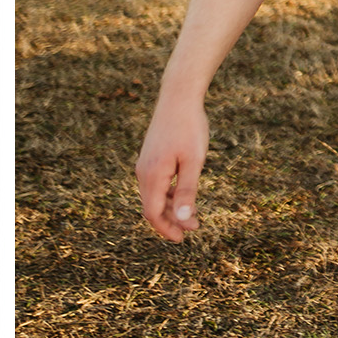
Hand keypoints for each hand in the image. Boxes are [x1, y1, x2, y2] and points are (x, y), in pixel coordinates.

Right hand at [135, 98, 208, 241]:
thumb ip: (187, 191)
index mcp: (152, 175)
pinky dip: (169, 194)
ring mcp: (145, 165)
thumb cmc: (189, 128)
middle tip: (194, 229)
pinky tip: (184, 196)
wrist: (178, 99)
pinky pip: (157, 184)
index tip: (182, 239)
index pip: (152, 212)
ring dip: (171, 209)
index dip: (165, 229)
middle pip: (152, 206)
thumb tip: (181, 220)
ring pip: (154, 196)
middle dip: (171, 221)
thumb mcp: (194, 162)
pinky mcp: (151, 158)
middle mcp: (143, 172)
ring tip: (193, 217)